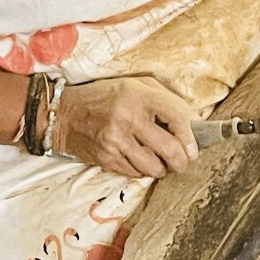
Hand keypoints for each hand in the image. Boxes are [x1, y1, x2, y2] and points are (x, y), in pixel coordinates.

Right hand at [53, 76, 198, 177]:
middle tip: (184, 160)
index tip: (194, 146)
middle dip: (182, 160)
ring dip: (162, 168)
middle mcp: (127, 118)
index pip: (177, 116)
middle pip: (169, 149)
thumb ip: (164, 99)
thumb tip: (193, 121)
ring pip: (154, 167)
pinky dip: (142, 171)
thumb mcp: (134, 85)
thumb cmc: (105, 97)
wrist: (64, 114)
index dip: (191, 135)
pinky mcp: (106, 159)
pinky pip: (135, 174)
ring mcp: (115, 141)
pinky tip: (139, 160)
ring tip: (160, 161)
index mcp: (138, 96)